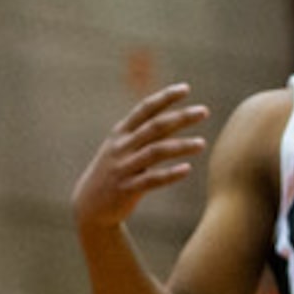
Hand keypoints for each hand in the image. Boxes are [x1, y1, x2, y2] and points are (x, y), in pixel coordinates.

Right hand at [72, 82, 208, 231]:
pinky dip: (169, 174)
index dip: (165, 97)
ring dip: (180, 146)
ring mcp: (123, 167)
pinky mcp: (127, 188)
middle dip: (180, 117)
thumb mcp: (123, 148)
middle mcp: (121, 146)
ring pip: (155, 152)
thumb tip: (175, 117)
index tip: (186, 88)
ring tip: (202, 143)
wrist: (89, 204)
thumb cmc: (114, 171)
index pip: (145, 109)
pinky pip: (151, 180)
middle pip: (154, 127)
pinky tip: (187, 169)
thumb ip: (145, 133)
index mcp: (121, 133)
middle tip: (204, 111)